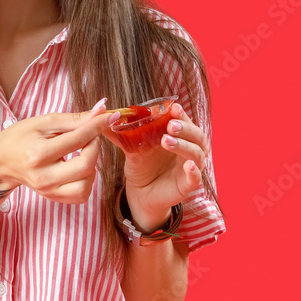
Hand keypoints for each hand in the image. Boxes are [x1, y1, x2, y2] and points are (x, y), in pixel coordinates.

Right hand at [0, 98, 120, 204]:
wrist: (1, 162)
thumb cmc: (20, 137)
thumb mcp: (43, 122)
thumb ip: (74, 119)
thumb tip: (101, 111)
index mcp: (38, 153)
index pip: (77, 139)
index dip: (97, 126)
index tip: (110, 116)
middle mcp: (43, 176)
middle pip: (86, 166)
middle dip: (96, 147)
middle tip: (91, 135)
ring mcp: (48, 191)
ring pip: (86, 185)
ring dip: (92, 166)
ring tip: (82, 152)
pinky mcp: (53, 198)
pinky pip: (81, 194)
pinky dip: (86, 180)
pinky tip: (78, 167)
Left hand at [102, 102, 207, 231]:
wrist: (139, 192)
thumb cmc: (141, 166)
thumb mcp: (131, 147)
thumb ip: (120, 132)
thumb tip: (103, 116)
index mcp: (178, 136)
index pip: (184, 121)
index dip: (180, 114)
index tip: (173, 107)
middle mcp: (188, 149)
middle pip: (196, 135)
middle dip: (185, 128)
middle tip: (170, 125)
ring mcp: (189, 167)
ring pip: (197, 153)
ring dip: (184, 145)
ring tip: (167, 140)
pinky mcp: (187, 184)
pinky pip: (196, 177)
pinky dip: (194, 171)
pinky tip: (189, 165)